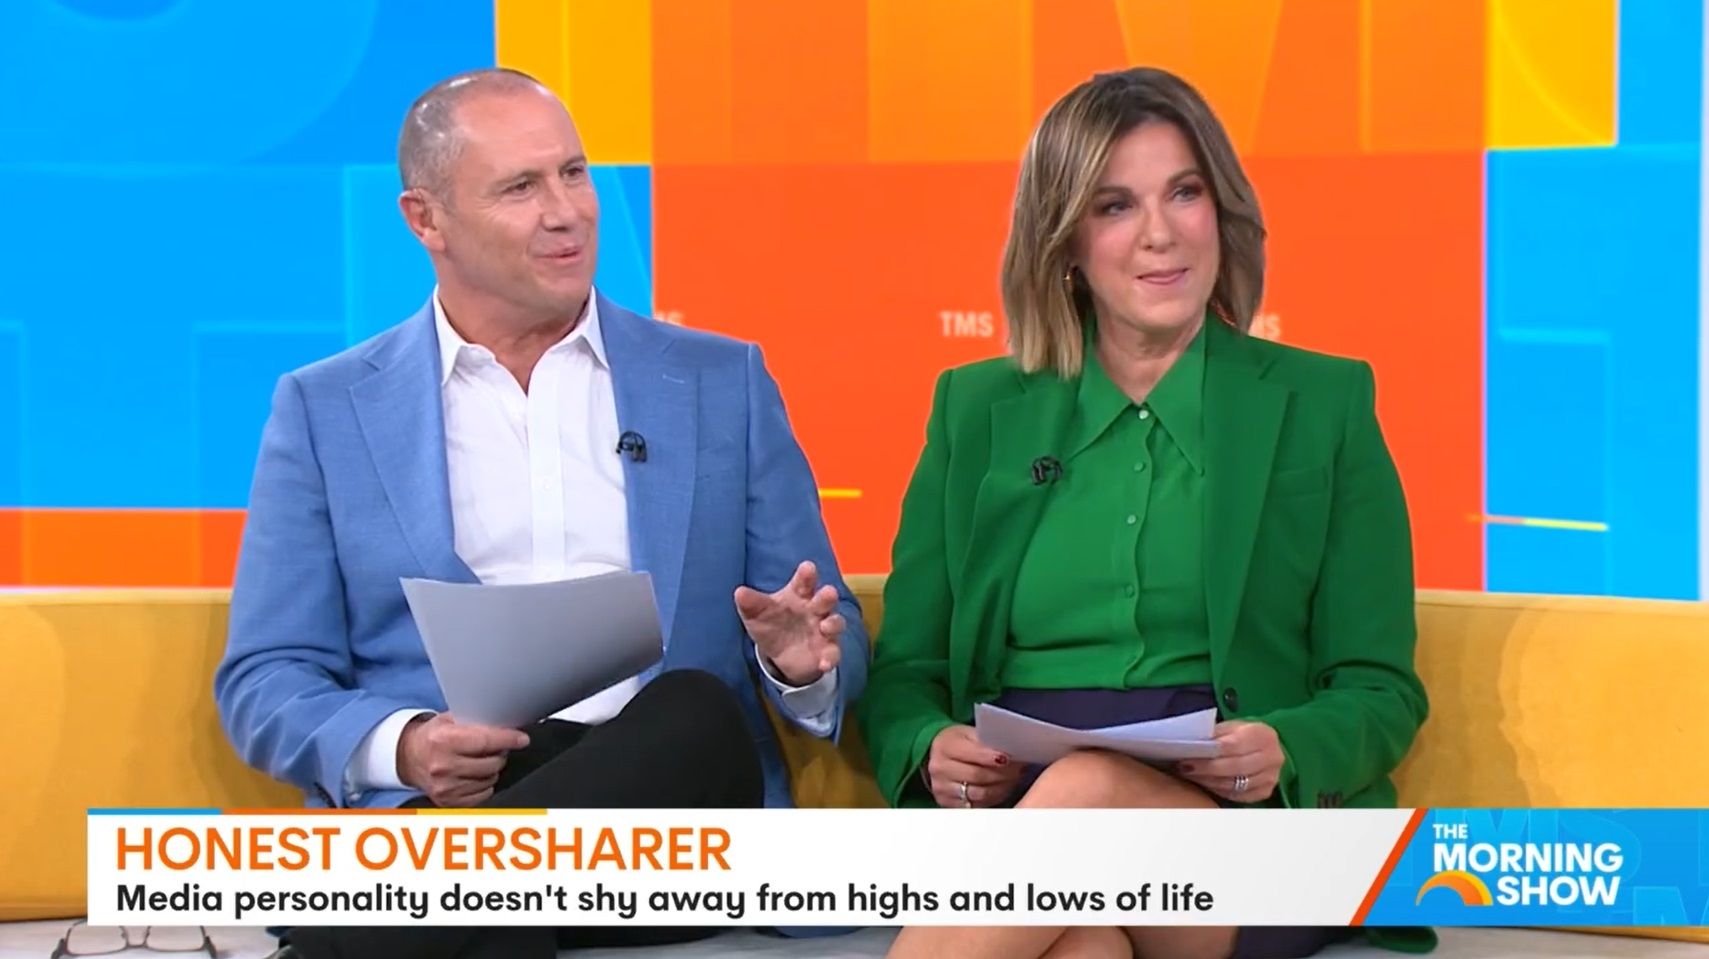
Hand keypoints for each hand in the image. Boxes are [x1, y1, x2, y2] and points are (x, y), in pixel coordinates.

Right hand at [397, 713, 529, 806]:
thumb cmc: (433, 737)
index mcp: (443, 741)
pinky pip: (483, 795)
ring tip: (480, 760)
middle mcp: (443, 766)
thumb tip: (507, 723)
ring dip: (492, 769)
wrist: (409, 758)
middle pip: (492, 763)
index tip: (521, 739)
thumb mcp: (450, 719)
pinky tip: (474, 774)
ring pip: (490, 780)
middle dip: (500, 753)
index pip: (486, 741)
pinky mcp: (449, 802)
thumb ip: (476, 720)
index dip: (508, 739)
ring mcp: (445, 787)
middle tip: (495, 747)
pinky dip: (484, 784)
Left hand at [735, 560, 843, 685]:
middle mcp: (815, 609)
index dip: (807, 574)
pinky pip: (833, 653)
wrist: (780, 653)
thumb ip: (750, 603)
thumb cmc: (771, 623)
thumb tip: (739, 592)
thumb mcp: (756, 614)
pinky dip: (830, 658)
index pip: (804, 581)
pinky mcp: (827, 650)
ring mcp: (824, 629)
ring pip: (836, 623)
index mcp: (799, 594)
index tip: (808, 568)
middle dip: (827, 596)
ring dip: (833, 624)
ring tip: (825, 627)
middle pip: (825, 598)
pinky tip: (824, 664)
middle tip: (829, 593)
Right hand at [925, 725, 1021, 808]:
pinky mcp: (948, 804)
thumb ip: (985, 740)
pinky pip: (977, 805)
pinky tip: (1001, 787)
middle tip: (1019, 768)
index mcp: (945, 746)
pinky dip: (993, 796)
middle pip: (978, 776)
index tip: (1009, 757)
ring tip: (1013, 778)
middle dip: (1002, 773)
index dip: (992, 757)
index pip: (972, 753)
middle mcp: (940, 769)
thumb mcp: (968, 734)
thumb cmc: (958, 743)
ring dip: (1001, 786)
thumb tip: (1012, 748)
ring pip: (980, 794)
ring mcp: (942, 788)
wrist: (936, 757)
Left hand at [1176, 720, 1283, 802]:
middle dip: (1207, 769)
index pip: (1234, 745)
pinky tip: (1205, 783)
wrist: (1262, 747)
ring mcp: (1271, 777)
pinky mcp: (1265, 792)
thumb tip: (1190, 745)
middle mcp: (1273, 757)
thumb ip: (1214, 736)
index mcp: (1263, 735)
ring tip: (1191, 775)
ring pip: (1235, 784)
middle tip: (1185, 768)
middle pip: (1235, 767)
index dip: (1210, 753)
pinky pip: (1237, 795)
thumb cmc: (1240, 735)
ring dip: (1209, 781)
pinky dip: (1218, 789)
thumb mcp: (1229, 728)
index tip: (1188, 756)